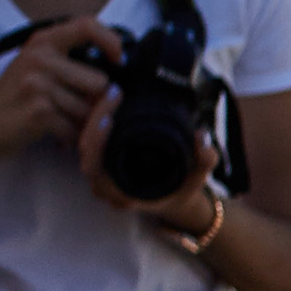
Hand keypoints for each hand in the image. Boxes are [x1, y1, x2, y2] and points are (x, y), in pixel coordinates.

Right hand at [0, 18, 112, 164]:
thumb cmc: (14, 97)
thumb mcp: (35, 65)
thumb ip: (68, 61)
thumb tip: (116, 71)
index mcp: (42, 42)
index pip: (87, 25)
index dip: (111, 40)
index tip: (119, 59)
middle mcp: (40, 58)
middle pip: (99, 82)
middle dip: (94, 103)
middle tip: (74, 111)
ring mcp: (38, 84)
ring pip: (89, 109)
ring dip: (81, 123)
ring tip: (60, 122)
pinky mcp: (39, 111)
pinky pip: (75, 129)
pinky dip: (69, 138)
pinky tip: (55, 135)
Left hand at [69, 78, 223, 229]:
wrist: (175, 198)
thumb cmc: (183, 187)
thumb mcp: (200, 175)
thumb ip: (206, 158)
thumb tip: (201, 136)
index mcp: (123, 193)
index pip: (96, 167)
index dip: (97, 142)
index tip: (109, 117)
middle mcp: (106, 185)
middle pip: (85, 149)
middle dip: (94, 118)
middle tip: (112, 93)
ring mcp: (101, 173)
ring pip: (84, 142)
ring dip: (94, 115)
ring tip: (111, 92)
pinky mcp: (101, 160)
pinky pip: (90, 138)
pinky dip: (95, 118)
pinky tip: (108, 98)